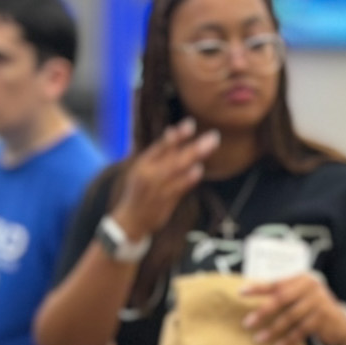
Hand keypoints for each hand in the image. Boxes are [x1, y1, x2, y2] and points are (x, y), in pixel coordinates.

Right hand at [109, 119, 219, 241]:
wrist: (131, 220)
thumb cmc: (141, 190)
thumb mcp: (143, 168)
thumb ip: (160, 152)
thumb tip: (172, 130)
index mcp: (143, 163)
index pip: (161, 146)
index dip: (177, 136)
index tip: (191, 124)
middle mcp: (149, 175)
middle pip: (174, 157)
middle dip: (194, 146)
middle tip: (214, 136)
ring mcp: (157, 189)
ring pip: (177, 171)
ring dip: (194, 158)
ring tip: (209, 147)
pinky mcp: (164, 203)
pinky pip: (178, 189)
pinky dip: (188, 180)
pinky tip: (198, 170)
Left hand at [240, 273, 345, 344]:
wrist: (339, 322)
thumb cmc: (311, 308)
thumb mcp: (299, 297)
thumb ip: (282, 295)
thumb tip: (250, 298)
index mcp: (302, 278)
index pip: (277, 283)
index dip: (258, 288)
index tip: (241, 292)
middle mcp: (311, 286)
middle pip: (282, 299)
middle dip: (263, 312)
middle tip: (247, 323)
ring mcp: (319, 301)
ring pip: (291, 317)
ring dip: (273, 330)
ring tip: (259, 339)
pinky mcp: (324, 317)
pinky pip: (301, 330)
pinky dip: (288, 340)